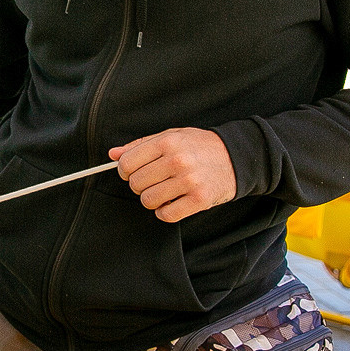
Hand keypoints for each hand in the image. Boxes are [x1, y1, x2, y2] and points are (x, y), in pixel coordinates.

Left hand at [109, 128, 235, 222]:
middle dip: (139, 185)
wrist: (236, 157)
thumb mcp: (171, 136)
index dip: (125, 170)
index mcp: (168, 142)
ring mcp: (189, 181)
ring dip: (152, 199)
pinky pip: (166, 215)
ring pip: (148, 201)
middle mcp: (178, 161)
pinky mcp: (199, 200)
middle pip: (136, 183)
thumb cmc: (199, 146)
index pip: (127, 163)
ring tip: (164, 191)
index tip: (132, 172)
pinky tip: (172, 202)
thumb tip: (113, 154)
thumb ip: (140, 145)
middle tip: (153, 181)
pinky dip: (164, 212)